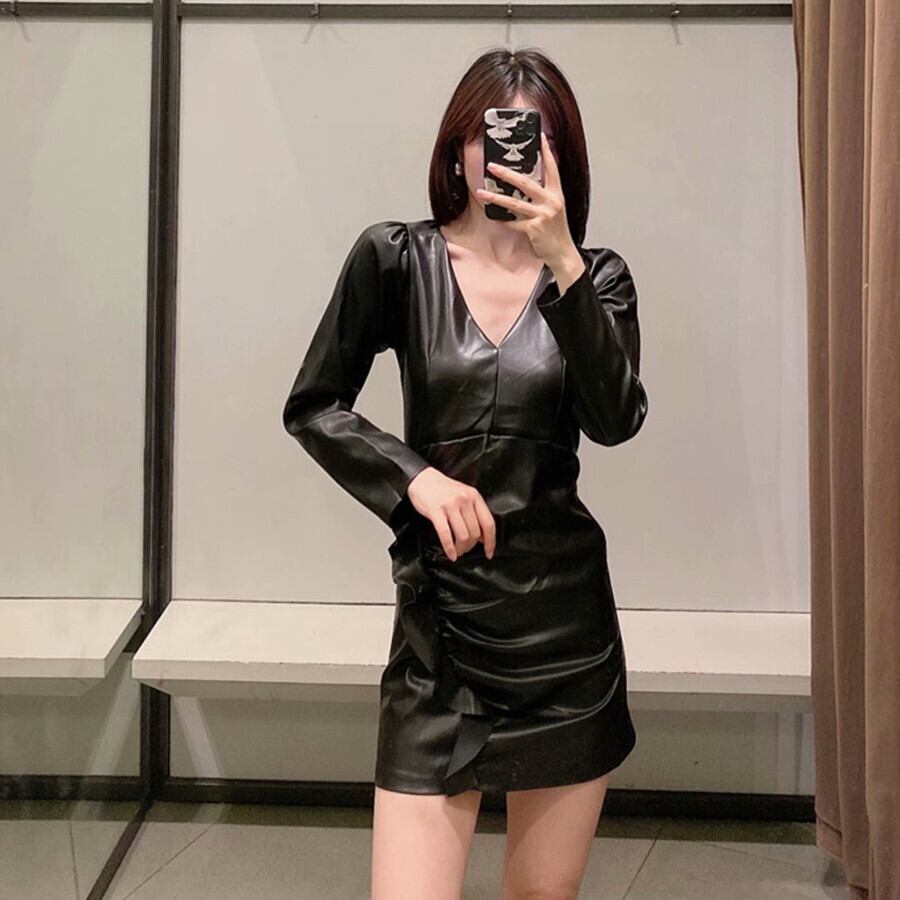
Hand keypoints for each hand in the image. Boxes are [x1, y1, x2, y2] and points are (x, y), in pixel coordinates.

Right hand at [406, 467, 495, 561]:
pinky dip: (449, 548)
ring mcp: (450, 505)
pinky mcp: (436, 511)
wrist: (422, 479)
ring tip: (457, 551)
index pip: (489, 523)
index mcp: (474, 496)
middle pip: (475, 532)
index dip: (490, 541)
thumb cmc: (443, 489)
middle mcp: (464, 500)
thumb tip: (482, 536)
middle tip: (465, 550)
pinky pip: (446, 535)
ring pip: (462, 536)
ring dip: (461, 549)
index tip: (489, 552)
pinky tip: (450, 554)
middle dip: (470, 546)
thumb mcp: (464, 495)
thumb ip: (474, 512)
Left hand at [475, 132, 582, 274]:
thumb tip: (524, 184)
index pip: (552, 168)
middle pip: (526, 183)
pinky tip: (495, 218)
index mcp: (556, 194)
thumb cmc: (556, 231)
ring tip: (481, 192)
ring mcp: (543, 215)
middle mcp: (551, 202)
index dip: (546, 152)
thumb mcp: (553, 209)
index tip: (539, 137)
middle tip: (492, 166)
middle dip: (506, 174)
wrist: (562, 252)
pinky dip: (504, 221)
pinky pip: (514, 223)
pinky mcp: (534, 229)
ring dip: (495, 198)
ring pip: (515, 203)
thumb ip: (542, 196)